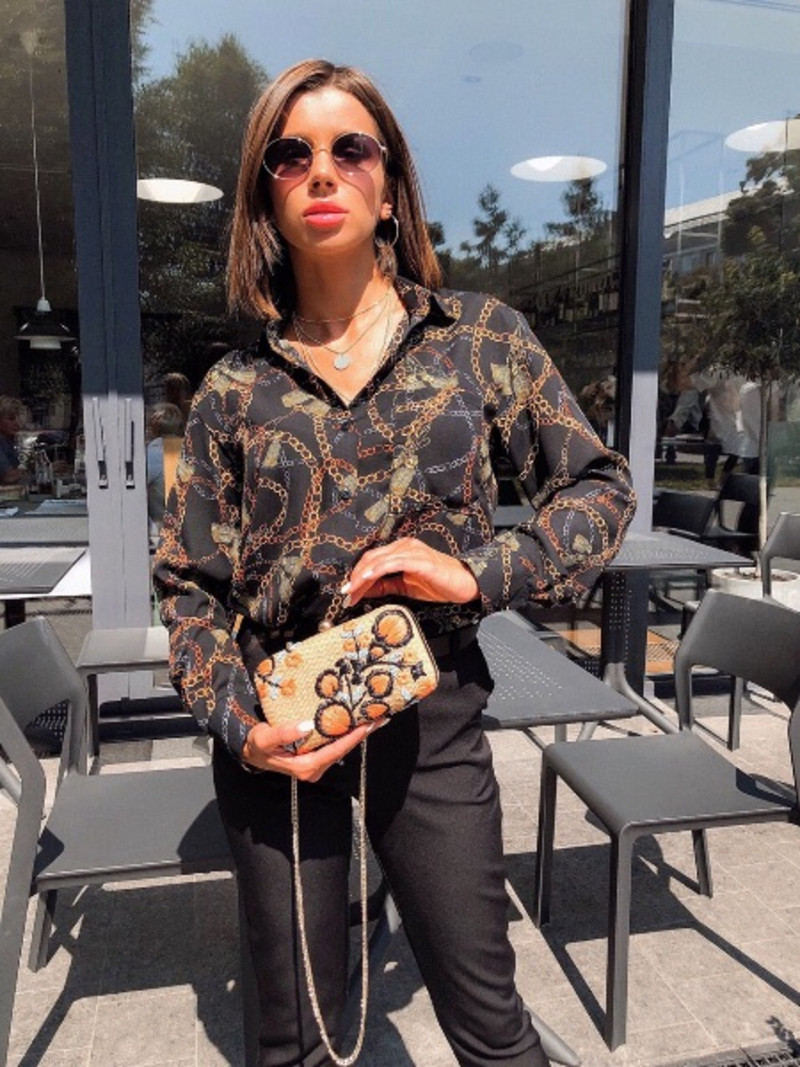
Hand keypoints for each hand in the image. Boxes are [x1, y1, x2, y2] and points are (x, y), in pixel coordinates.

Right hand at [242, 719, 382, 781]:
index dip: (351, 738)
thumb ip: (283, 733)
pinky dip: (345, 735)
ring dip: (355, 734)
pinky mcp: (315, 758)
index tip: (366, 725)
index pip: (334, 751)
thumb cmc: (257, 745)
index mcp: (305, 767)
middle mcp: (314, 769)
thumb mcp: (265, 738)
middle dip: (360, 735)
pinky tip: (355, 723)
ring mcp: (315, 765)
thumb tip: (307, 725)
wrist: (251, 752)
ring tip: (372, 718)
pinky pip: (334, 746)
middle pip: (342, 750)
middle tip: (379, 718)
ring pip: (340, 749)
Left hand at [343, 536, 478, 608]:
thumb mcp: (405, 587)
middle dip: (355, 577)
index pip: (371, 560)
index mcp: (400, 550)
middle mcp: (404, 546)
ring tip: (352, 590)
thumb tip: (364, 590)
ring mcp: (412, 551)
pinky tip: (368, 578)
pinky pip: (394, 562)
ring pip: (378, 560)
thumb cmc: (437, 584)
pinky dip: (378, 569)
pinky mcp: (419, 559)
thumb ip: (385, 586)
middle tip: (346, 593)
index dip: (356, 575)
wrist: (464, 585)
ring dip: (362, 576)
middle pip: (371, 558)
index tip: (347, 592)